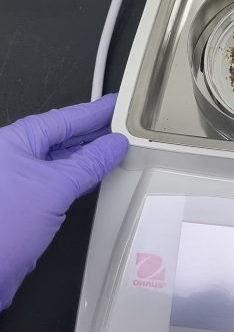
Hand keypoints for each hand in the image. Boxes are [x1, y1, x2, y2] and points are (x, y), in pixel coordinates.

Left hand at [0, 95, 127, 309]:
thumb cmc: (1, 228)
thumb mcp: (55, 187)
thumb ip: (89, 163)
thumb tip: (113, 145)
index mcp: (15, 141)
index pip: (64, 118)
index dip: (94, 111)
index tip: (115, 103)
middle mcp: (16, 157)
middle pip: (63, 136)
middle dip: (94, 131)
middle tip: (123, 123)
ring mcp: (22, 180)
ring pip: (63, 159)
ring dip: (90, 154)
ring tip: (116, 145)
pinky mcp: (28, 203)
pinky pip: (61, 179)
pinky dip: (81, 175)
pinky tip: (96, 173)